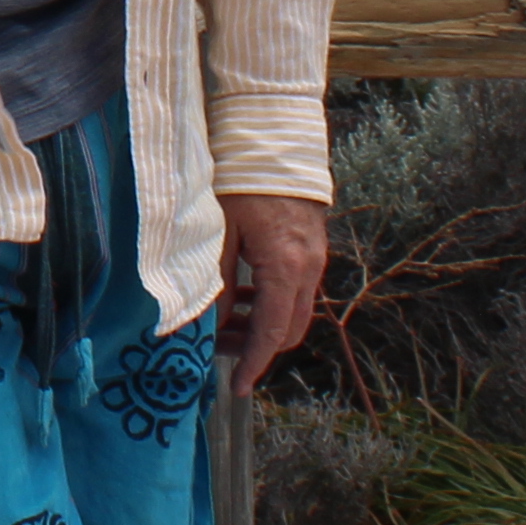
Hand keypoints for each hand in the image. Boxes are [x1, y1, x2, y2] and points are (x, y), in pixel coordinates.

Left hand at [218, 190, 328, 390]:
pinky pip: (295, 288)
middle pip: (289, 328)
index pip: (272, 332)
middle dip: (256, 346)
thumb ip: (217, 281)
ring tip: (225, 320)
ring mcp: (315, 258)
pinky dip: (271, 301)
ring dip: (263, 323)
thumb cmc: (241, 180)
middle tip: (219, 347)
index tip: (238, 387)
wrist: (274, 137)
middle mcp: (309, 268)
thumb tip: (210, 322)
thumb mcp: (220, 232)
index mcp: (286, 267)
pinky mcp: (311, 247)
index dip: (253, 363)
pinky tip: (243, 292)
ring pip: (294, 310)